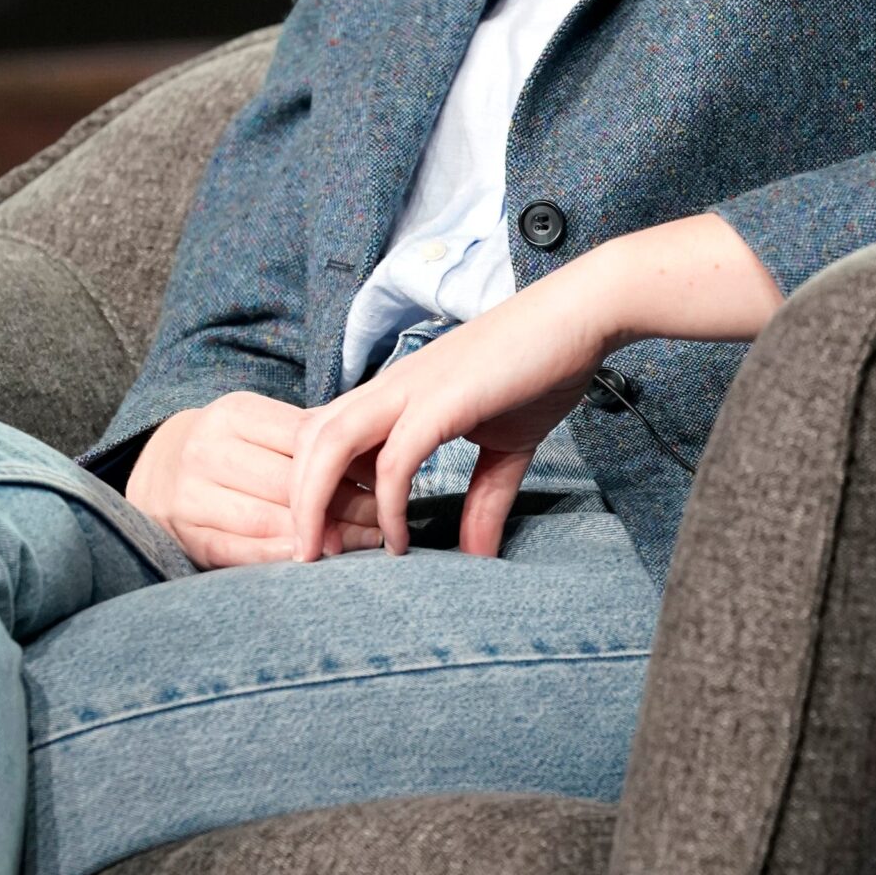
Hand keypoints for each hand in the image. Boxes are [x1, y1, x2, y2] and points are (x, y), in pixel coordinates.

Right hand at [125, 390, 386, 567]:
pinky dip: (277, 557)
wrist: (157, 470)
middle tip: (381, 518)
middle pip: (289, 483)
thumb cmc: (230, 447)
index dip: (349, 462)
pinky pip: (238, 551)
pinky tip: (310, 559)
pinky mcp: (187, 534)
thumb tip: (375, 456)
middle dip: (342, 504)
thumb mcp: (259, 425)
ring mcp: (190, 494)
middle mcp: (206, 449)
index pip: (303, 440)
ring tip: (359, 542)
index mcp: (233, 414)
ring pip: (267, 519)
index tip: (384, 478)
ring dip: (318, 536)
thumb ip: (308, 436)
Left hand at [287, 268, 611, 562]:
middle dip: (295, 500)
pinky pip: (396, 459)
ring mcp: (412, 389)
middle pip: (309, 440)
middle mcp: (390, 387)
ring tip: (322, 553)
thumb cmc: (540, 369)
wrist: (580, 316)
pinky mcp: (443, 400)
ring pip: (331, 443)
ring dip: (315, 500)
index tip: (324, 539)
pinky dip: (388, 504)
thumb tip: (478, 558)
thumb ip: (484, 501)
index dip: (311, 486)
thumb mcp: (506, 447)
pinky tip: (399, 541)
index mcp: (395, 394)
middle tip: (307, 556)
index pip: (324, 436)